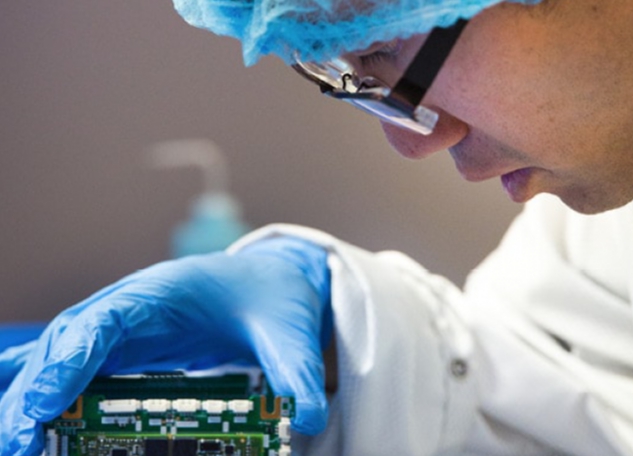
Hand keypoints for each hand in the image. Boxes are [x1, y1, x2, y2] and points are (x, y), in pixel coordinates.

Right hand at [0, 236, 331, 455]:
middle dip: (39, 387)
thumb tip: (307, 416)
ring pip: (66, 354)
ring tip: (17, 441)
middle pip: (71, 339)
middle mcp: (137, 304)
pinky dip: (48, 384)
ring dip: (36, 394)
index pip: (107, 318)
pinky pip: (81, 364)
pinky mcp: (132, 348)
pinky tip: (23, 412)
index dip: (72, 357)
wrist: (277, 280)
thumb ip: (298, 372)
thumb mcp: (291, 335)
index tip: (45, 402)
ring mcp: (129, 325)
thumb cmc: (275, 298)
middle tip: (18, 440)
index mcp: (169, 290)